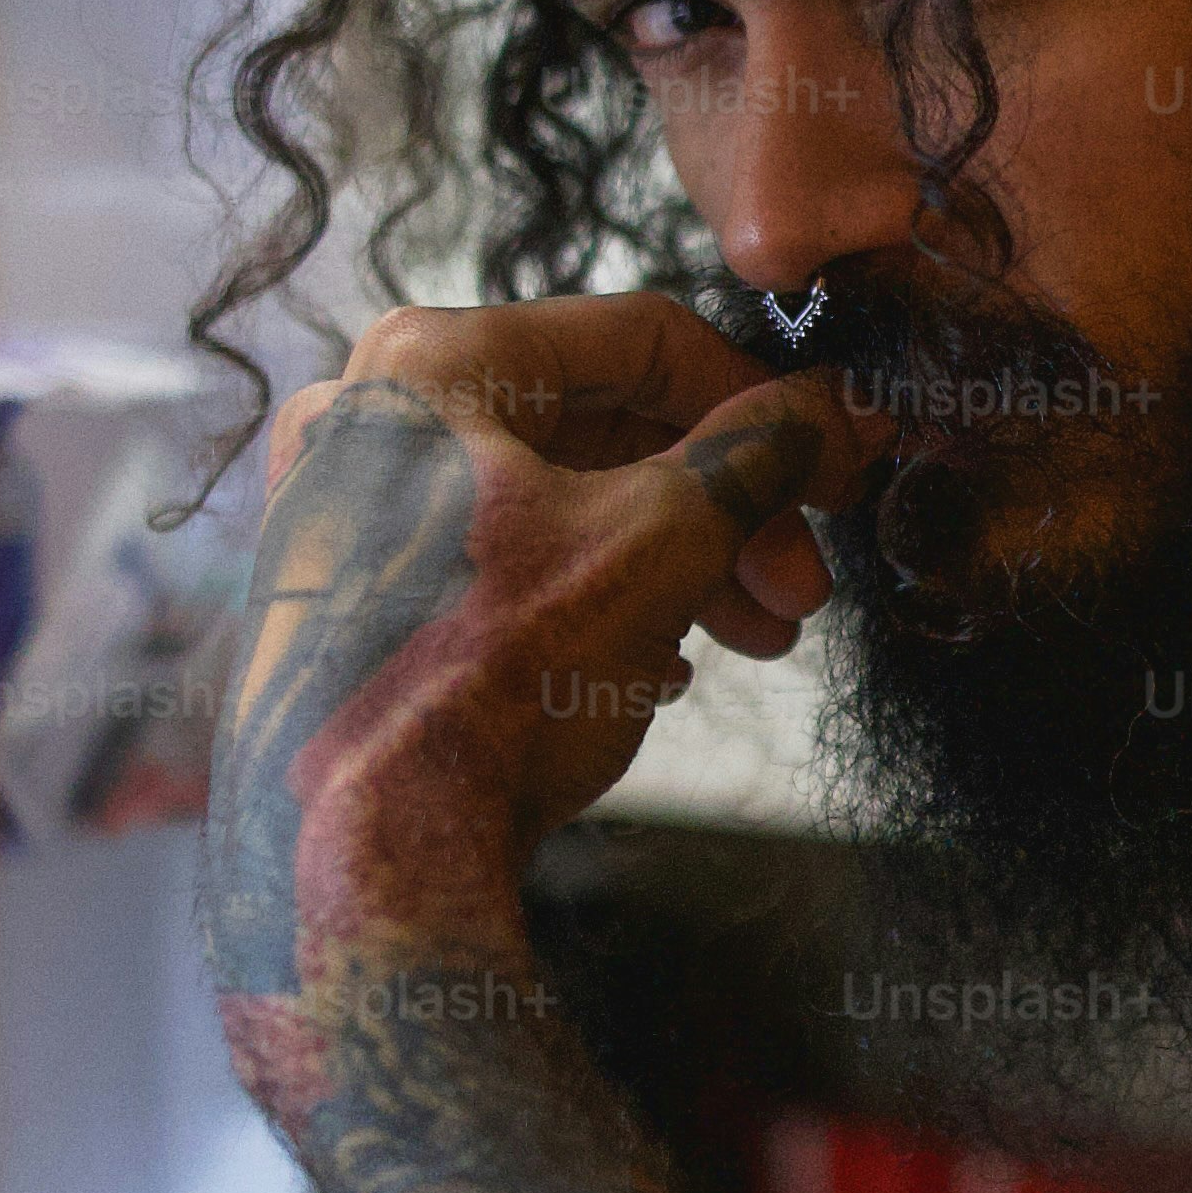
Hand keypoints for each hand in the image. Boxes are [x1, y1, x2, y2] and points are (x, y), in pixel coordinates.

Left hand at [198, 294, 876, 991]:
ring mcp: (349, 506)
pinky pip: (503, 559)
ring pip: (559, 497)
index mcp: (434, 362)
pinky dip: (596, 595)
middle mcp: (374, 413)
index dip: (763, 399)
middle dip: (726, 506)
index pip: (643, 337)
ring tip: (756, 638)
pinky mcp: (350, 595)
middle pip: (602, 423)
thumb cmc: (484, 682)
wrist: (360, 856)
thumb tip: (842, 405)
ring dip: (679, 559)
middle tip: (801, 584)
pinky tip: (665, 664)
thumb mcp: (658, 547)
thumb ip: (760, 456)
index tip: (835, 459)